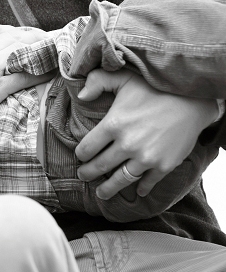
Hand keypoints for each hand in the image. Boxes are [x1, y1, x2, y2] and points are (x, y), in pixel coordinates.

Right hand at [0, 23, 54, 150]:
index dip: (11, 30)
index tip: (18, 34)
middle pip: (14, 36)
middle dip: (31, 37)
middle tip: (42, 39)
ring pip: (23, 51)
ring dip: (40, 50)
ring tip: (50, 51)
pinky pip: (26, 75)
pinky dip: (40, 72)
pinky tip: (50, 71)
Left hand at [75, 69, 218, 198]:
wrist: (192, 101)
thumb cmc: (155, 88)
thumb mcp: (123, 78)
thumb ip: (97, 81)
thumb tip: (81, 95)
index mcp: (113, 124)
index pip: (87, 148)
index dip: (80, 154)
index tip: (79, 157)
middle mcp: (127, 144)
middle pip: (100, 166)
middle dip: (88, 173)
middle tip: (82, 176)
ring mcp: (146, 157)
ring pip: (120, 179)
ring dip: (108, 188)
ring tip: (101, 193)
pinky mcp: (164, 165)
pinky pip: (148, 182)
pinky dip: (141, 188)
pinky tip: (136, 191)